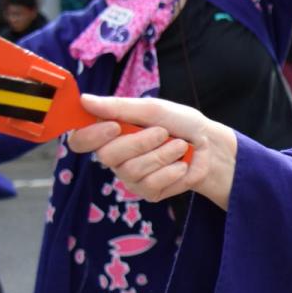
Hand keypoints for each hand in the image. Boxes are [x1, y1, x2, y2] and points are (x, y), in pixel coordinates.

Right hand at [67, 95, 237, 209]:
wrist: (211, 145)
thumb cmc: (180, 123)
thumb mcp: (153, 109)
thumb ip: (119, 107)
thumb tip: (84, 100)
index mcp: (111, 133)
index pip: (81, 141)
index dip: (91, 136)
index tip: (114, 126)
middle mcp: (115, 156)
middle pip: (106, 156)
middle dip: (139, 142)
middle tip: (163, 132)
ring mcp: (130, 176)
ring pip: (132, 170)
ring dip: (162, 155)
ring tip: (178, 146)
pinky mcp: (148, 192)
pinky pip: (150, 184)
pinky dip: (171, 171)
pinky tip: (181, 165)